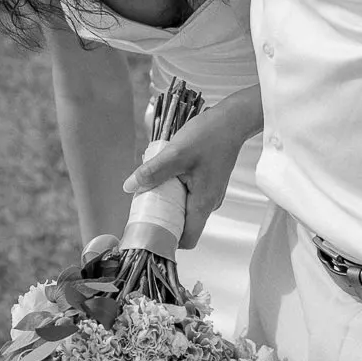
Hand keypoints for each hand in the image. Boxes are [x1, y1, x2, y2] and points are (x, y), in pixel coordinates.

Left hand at [122, 85, 261, 246]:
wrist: (232, 120)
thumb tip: (129, 187)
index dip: (167, 239)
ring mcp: (210, 194)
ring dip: (168, 202)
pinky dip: (175, 191)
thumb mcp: (176, 154)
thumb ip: (152, 172)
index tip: (149, 229)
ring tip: (152, 187)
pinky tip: (166, 175)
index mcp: (203, 204)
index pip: (187, 239)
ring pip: (185, 209)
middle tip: (143, 205)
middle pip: (183, 225)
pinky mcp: (208, 183)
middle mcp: (209, 204)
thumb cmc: (208, 136)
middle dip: (162, 218)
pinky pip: (189, 196)